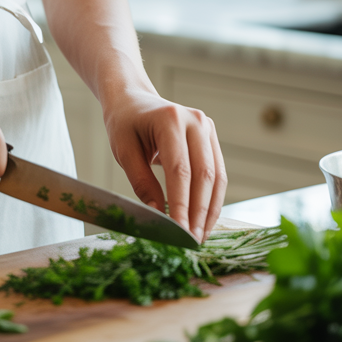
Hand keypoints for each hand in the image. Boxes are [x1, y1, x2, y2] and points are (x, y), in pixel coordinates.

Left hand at [103, 90, 226, 241]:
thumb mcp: (124, 151)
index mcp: (170, 120)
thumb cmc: (125, 124)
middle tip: (192, 241)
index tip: (179, 232)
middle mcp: (196, 121)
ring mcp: (207, 128)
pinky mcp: (212, 138)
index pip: (180, 170)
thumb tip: (159, 214)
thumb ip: (142, 182)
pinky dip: (212, 197)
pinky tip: (204, 218)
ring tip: (200, 235)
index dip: (181, 204)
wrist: (134, 100)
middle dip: (199, 212)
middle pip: (204, 175)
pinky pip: (217, 172)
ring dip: (210, 209)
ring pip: (217, 176)